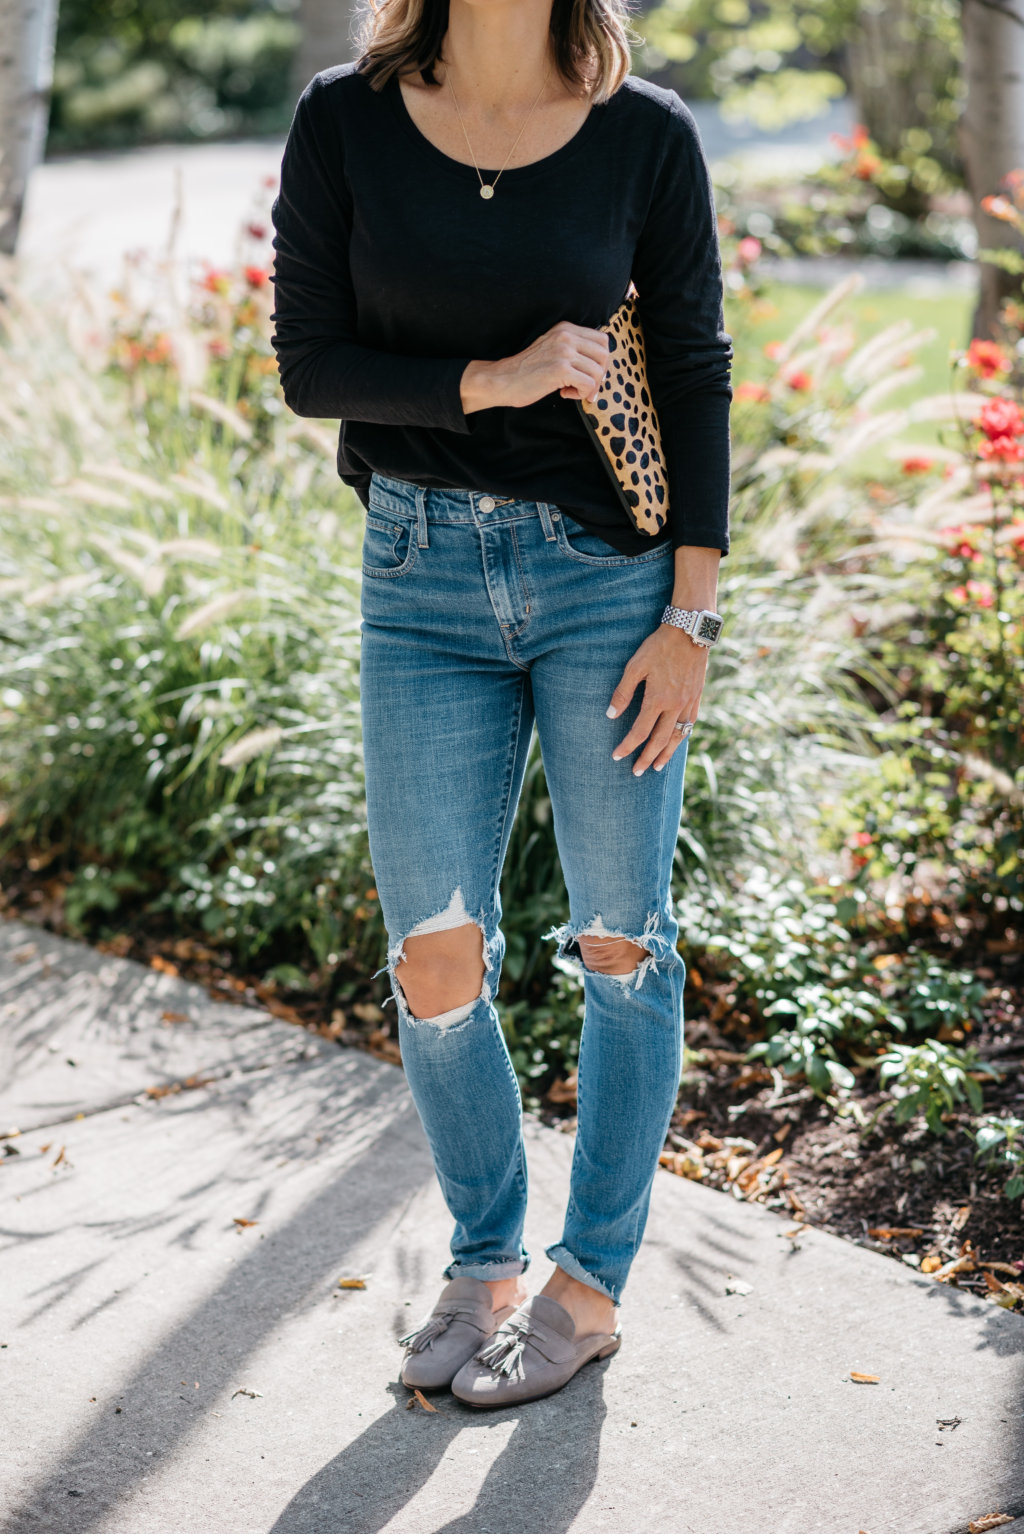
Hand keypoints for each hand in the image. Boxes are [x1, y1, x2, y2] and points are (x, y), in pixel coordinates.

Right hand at [460, 321, 609, 412]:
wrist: (503, 380)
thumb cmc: (527, 371)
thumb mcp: (552, 350)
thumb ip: (573, 350)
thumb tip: (601, 366)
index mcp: (566, 329)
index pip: (602, 340)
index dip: (602, 361)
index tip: (591, 375)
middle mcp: (566, 336)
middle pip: (604, 355)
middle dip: (599, 376)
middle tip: (585, 388)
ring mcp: (563, 351)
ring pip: (598, 371)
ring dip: (589, 388)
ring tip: (572, 391)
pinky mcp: (560, 369)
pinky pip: (588, 384)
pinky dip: (581, 394)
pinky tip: (565, 394)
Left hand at [606, 624, 707, 774]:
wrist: (690, 632)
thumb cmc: (658, 646)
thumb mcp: (635, 666)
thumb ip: (623, 692)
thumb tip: (610, 715)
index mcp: (657, 699)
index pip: (640, 731)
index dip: (627, 746)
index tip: (617, 756)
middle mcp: (675, 705)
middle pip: (660, 740)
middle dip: (647, 758)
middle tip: (637, 772)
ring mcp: (689, 702)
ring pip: (678, 735)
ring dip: (667, 753)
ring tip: (658, 766)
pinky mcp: (697, 696)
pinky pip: (690, 723)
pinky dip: (682, 736)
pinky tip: (677, 741)